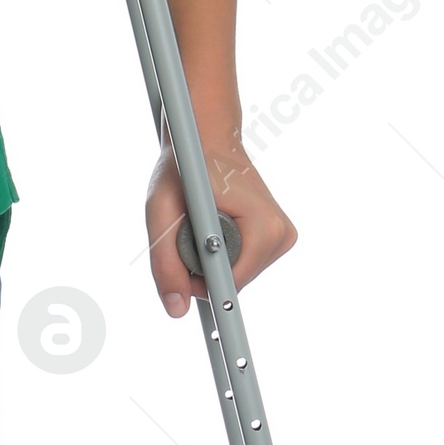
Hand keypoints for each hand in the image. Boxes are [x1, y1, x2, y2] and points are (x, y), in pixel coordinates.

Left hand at [145, 122, 295, 317]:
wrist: (204, 132)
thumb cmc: (182, 165)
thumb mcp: (161, 209)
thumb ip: (165, 262)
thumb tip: (176, 310)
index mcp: (262, 226)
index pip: (233, 286)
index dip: (206, 291)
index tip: (198, 311)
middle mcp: (280, 233)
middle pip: (234, 284)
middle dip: (203, 269)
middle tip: (184, 229)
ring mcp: (282, 236)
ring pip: (238, 276)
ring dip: (211, 260)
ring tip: (198, 221)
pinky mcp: (277, 237)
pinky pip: (243, 264)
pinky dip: (223, 254)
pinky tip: (212, 228)